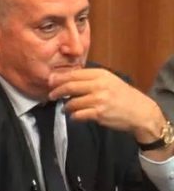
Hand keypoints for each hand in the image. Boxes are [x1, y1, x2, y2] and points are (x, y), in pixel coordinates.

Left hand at [48, 68, 164, 142]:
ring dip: (66, 106)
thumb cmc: (122, 95)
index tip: (50, 81)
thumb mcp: (109, 80)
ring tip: (66, 107)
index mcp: (101, 75)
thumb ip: (90, 78)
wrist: (141, 112)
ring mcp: (99, 100)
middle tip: (51, 95)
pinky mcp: (99, 114)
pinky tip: (74, 116)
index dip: (59, 78)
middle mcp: (99, 86)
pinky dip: (73, 116)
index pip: (74, 74)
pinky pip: (78, 115)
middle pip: (70, 87)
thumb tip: (66, 78)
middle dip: (57, 91)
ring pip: (72, 102)